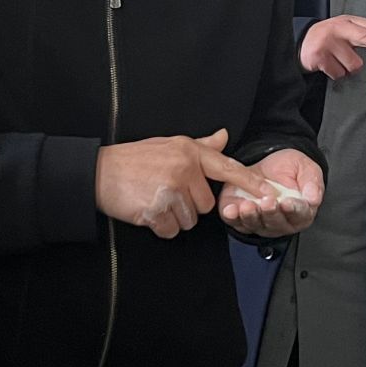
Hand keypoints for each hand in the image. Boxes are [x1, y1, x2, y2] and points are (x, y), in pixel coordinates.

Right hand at [96, 129, 267, 239]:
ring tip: (155, 200)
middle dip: (189, 205)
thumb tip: (224, 135)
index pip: (225, 167)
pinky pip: (171, 230)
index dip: (249, 182)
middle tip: (166, 193)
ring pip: (190, 220)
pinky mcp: (157, 210)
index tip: (268, 192)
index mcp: (188, 151)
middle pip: (206, 204)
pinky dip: (160, 227)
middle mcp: (183, 168)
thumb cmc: (133, 159)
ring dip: (174, 217)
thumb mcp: (168, 144)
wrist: (97, 173)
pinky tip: (148, 211)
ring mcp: (170, 190)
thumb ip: (200, 145)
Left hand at [220, 148, 324, 238]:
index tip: (288, 203)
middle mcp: (281, 222)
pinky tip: (231, 210)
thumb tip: (313, 198)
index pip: (300, 215)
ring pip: (255, 225)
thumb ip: (312, 182)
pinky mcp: (241, 218)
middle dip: (270, 213)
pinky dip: (232, 217)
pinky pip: (235, 222)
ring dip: (251, 216)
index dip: (294, 209)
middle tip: (267, 202)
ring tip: (248, 205)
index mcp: (301, 212)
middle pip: (276, 223)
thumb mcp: (305, 168)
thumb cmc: (288, 169)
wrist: (267, 163)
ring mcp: (260, 223)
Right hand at [301, 15, 365, 79]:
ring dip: (349, 68)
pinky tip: (329, 65)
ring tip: (338, 60)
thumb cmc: (328, 37)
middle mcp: (338, 29)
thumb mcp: (346, 29)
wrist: (300, 43)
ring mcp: (328, 43)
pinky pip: (339, 74)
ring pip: (354, 65)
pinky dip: (337, 73)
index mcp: (347, 22)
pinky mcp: (319, 57)